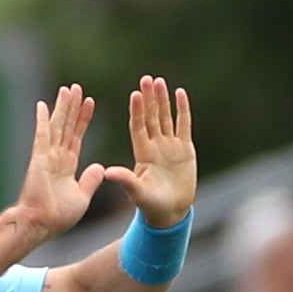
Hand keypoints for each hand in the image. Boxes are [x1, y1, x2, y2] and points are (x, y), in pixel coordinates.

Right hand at [14, 84, 106, 238]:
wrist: (42, 224)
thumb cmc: (59, 215)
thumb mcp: (82, 196)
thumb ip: (90, 180)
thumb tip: (99, 167)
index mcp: (67, 164)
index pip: (77, 136)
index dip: (83, 119)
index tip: (90, 103)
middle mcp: (57, 156)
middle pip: (67, 126)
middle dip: (73, 107)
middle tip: (77, 88)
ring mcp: (47, 156)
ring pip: (57, 126)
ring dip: (62, 108)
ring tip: (68, 90)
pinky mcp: (39, 159)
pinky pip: (41, 136)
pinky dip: (42, 121)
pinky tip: (43, 105)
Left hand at [98, 76, 196, 227]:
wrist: (171, 212)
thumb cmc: (151, 205)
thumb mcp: (137, 193)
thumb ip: (125, 180)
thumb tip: (107, 172)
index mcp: (142, 153)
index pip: (138, 127)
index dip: (137, 111)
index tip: (135, 94)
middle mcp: (155, 145)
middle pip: (151, 117)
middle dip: (149, 99)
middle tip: (146, 79)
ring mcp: (170, 146)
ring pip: (166, 117)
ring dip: (163, 100)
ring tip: (160, 81)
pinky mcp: (185, 149)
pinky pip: (184, 125)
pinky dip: (183, 110)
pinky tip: (180, 93)